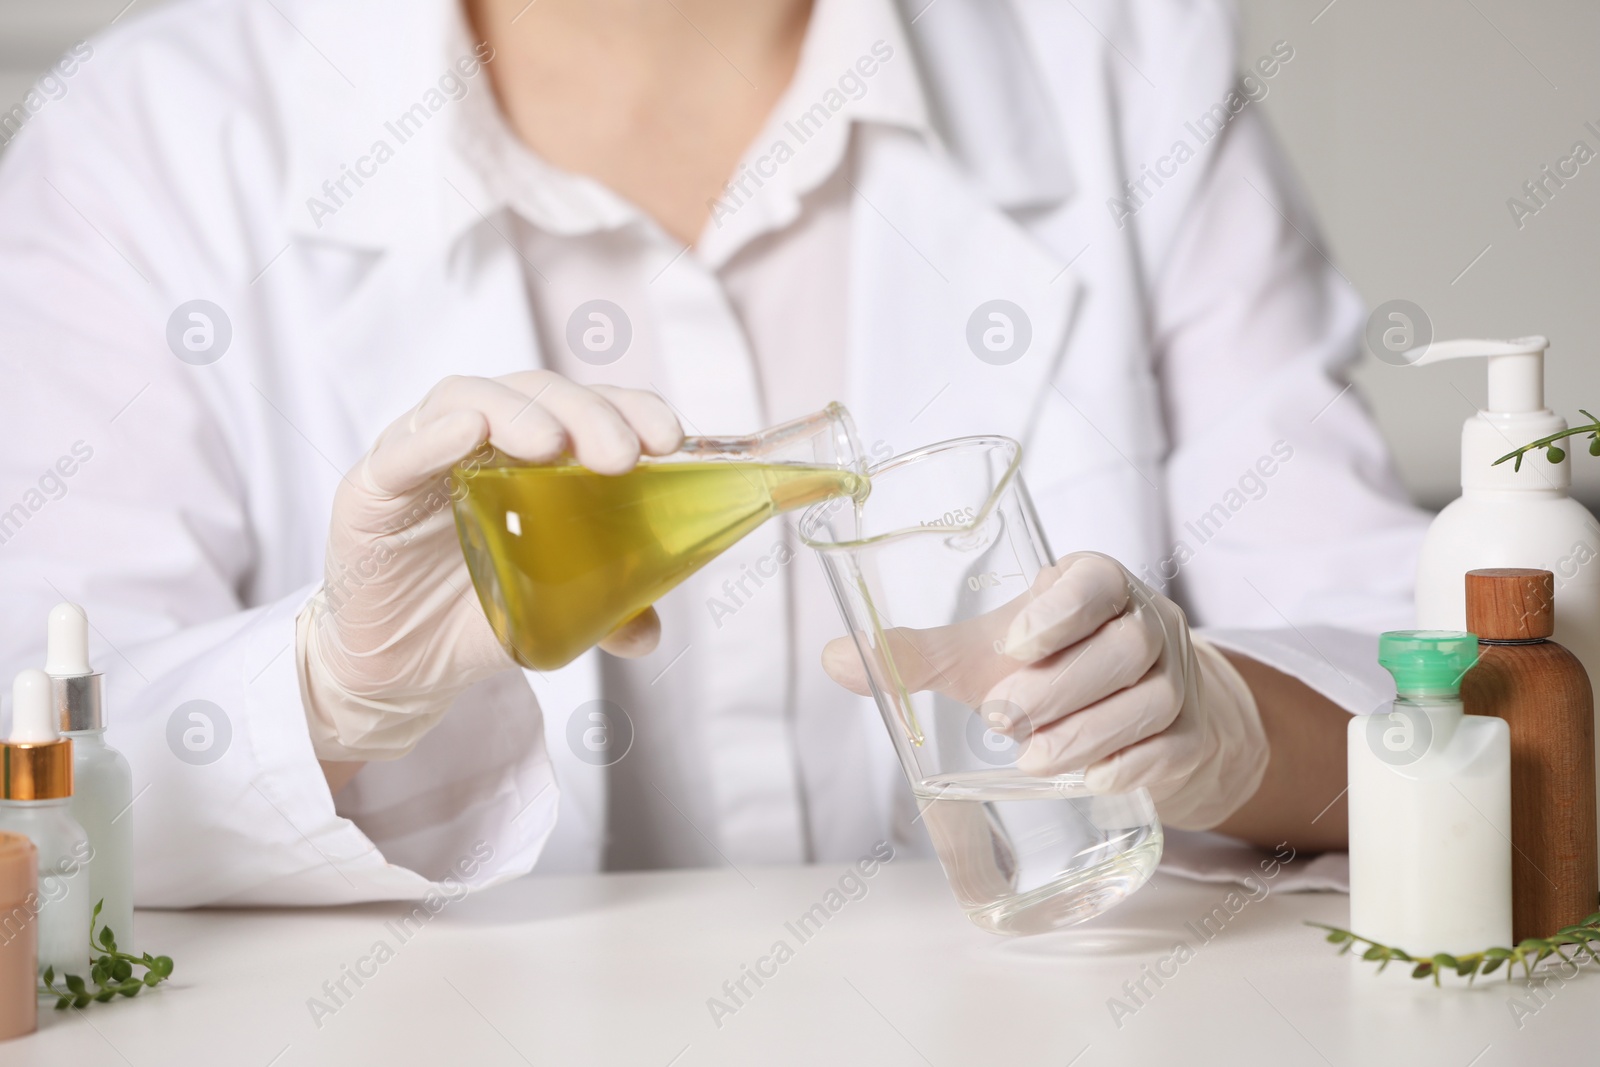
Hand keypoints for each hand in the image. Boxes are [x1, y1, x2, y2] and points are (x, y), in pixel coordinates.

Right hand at [299, 371, 682, 760]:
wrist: (405, 665)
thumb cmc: (483, 610)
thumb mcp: (559, 611)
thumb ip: (607, 609)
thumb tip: (648, 632)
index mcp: (537, 454)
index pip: (589, 408)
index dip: (631, 409)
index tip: (669, 439)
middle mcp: (483, 440)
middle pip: (536, 394)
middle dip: (585, 414)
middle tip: (620, 455)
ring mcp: (425, 457)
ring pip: (468, 399)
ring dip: (516, 413)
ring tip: (552, 444)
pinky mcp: (371, 489)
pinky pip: (398, 452)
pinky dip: (431, 437)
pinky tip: (464, 433)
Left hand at [821, 552, 1267, 829]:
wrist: (1142, 717)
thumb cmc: (1053, 670)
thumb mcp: (989, 655)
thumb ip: (918, 655)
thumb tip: (833, 657)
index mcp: (1095, 586)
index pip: (1096, 580)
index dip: (1061, 608)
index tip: (1014, 643)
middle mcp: (1147, 625)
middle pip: (1124, 648)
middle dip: (1059, 687)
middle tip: (1000, 718)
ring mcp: (1179, 682)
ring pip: (1148, 701)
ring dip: (1087, 733)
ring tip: (1033, 759)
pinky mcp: (1190, 738)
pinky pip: (1168, 749)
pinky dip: (1128, 766)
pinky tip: (1090, 779)